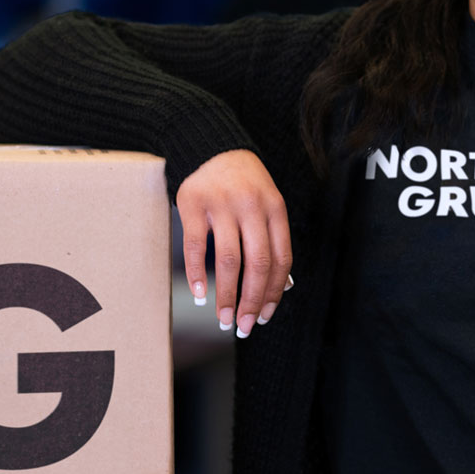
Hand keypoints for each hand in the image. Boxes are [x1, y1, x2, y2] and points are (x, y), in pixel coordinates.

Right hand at [176, 149, 293, 338]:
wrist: (212, 147)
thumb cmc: (243, 184)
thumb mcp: (266, 203)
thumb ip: (270, 238)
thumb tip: (276, 288)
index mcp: (275, 208)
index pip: (280, 259)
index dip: (274, 292)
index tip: (264, 316)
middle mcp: (252, 206)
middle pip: (257, 264)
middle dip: (252, 301)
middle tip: (244, 326)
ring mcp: (222, 205)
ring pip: (229, 260)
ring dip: (226, 296)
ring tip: (224, 317)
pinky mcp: (194, 204)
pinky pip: (196, 246)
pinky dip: (198, 274)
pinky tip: (200, 294)